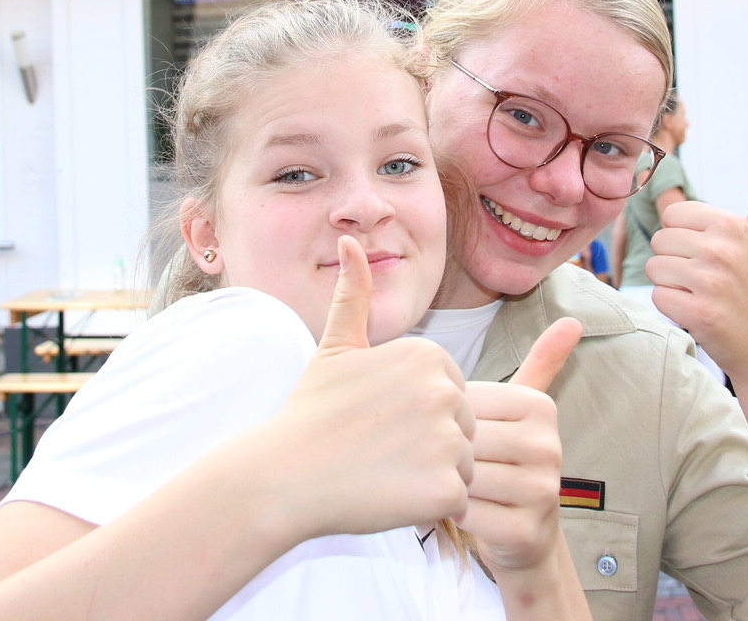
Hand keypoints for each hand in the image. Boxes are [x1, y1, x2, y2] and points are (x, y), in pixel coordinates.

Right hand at [271, 236, 475, 539]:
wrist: (284, 475)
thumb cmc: (311, 411)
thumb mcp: (336, 347)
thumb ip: (354, 294)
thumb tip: (349, 241)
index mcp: (430, 356)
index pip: (451, 395)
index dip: (417, 415)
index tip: (379, 420)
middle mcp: (446, 392)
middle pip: (463, 429)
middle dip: (429, 446)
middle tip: (378, 449)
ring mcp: (449, 440)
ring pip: (462, 466)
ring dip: (429, 477)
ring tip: (382, 471)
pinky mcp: (446, 487)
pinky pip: (456, 500)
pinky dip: (428, 506)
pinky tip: (388, 494)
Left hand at [460, 317, 581, 572]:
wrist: (525, 536)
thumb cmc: (508, 461)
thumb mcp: (521, 408)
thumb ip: (541, 363)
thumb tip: (573, 320)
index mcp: (540, 407)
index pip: (466, 402)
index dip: (444, 420)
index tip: (450, 433)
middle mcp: (549, 446)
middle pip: (465, 439)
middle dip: (442, 453)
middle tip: (440, 463)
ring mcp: (542, 491)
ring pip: (463, 476)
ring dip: (443, 482)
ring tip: (448, 484)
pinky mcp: (525, 530)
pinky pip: (466, 512)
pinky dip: (449, 512)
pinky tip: (455, 510)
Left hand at [645, 158, 747, 376]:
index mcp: (732, 225)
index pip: (673, 215)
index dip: (686, 238)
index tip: (711, 256)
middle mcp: (721, 249)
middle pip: (660, 242)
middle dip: (677, 262)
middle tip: (708, 281)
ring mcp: (711, 282)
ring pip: (655, 269)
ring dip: (673, 286)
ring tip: (704, 296)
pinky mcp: (699, 313)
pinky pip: (658, 297)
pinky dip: (673, 309)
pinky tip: (699, 314)